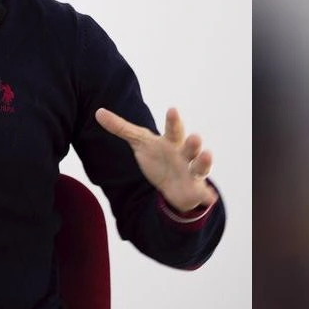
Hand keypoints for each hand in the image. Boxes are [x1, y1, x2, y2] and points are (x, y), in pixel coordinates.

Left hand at [95, 106, 216, 212]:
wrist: (174, 184)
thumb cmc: (158, 157)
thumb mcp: (140, 142)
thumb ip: (121, 128)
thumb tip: (98, 112)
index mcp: (172, 142)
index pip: (173, 129)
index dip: (173, 120)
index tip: (172, 110)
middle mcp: (185, 155)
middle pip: (190, 148)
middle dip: (194, 143)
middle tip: (195, 137)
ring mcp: (192, 172)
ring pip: (201, 167)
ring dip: (204, 162)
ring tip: (207, 155)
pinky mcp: (196, 191)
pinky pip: (204, 195)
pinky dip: (207, 196)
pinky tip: (211, 198)